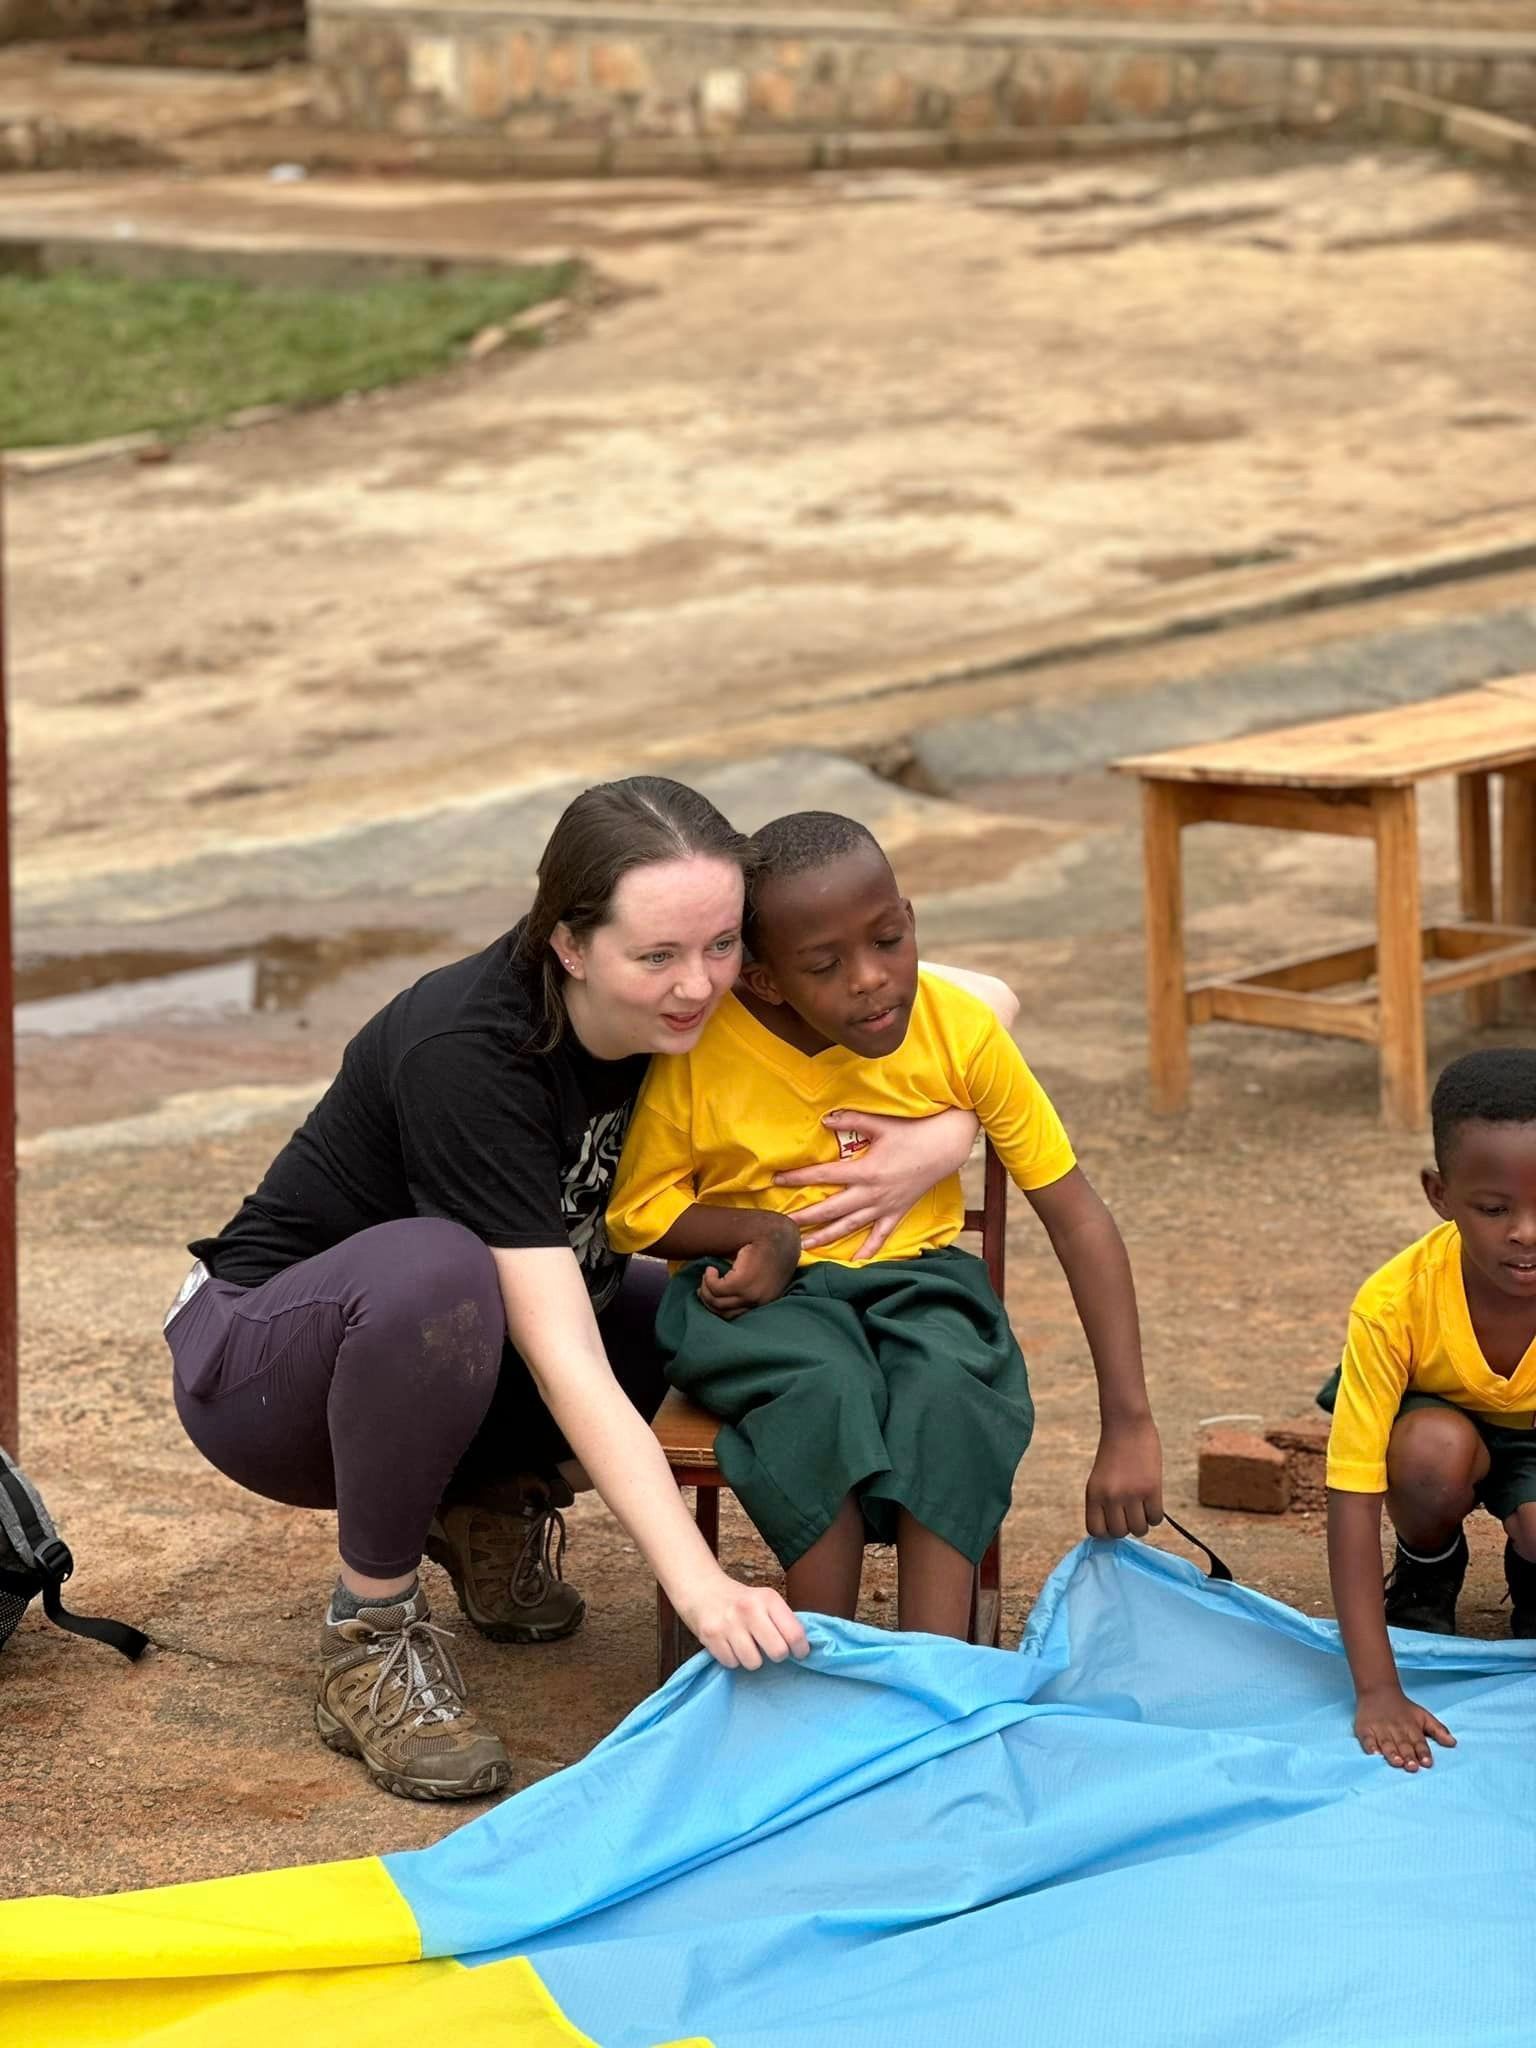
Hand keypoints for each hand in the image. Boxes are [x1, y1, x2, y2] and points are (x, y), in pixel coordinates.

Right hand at [678, 1572, 809, 1669]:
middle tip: (771, 1649)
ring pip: (754, 1663)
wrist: (702, 1590)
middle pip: (778, 1652)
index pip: (794, 1633)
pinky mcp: (710, 1637)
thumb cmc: (741, 1601)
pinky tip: (731, 1645)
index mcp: (768, 1599)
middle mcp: (749, 1610)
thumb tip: (803, 1648)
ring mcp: (728, 1624)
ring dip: (753, 1659)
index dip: (801, 1649)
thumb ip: (782, 1620)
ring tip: (747, 1646)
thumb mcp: (765, 1600)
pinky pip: (732, 1664)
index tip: (799, 1653)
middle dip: (777, 1655)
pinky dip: (734, 1659)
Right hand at [698, 1218, 799, 1319]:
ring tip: (709, 1275)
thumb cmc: (768, 1251)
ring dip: (706, 1289)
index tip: (708, 1295)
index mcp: (764, 1303)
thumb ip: (746, 1289)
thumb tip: (720, 1296)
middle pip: (723, 1312)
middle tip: (702, 1286)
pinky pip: (716, 1288)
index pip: (734, 1316)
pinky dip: (709, 1279)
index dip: (717, 1307)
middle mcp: (758, 1302)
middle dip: (708, 1300)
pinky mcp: (743, 1282)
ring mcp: (751, 1294)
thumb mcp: (759, 1275)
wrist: (776, 1234)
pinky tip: (711, 1269)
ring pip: (717, 1301)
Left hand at [772, 1108, 979, 1258]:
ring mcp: (884, 1206)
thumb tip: (823, 1119)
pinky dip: (868, 1250)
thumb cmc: (913, 1131)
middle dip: (805, 1218)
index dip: (798, 1177)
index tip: (777, 1179)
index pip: (823, 1175)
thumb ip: (851, 1120)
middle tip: (782, 1225)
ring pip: (850, 1227)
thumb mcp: (881, 1123)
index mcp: (864, 1170)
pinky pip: (880, 1236)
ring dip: (826, 1238)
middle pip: (831, 1209)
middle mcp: (871, 1193)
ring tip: (804, 1247)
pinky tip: (853, 1261)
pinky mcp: (897, 1213)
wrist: (946, 1147)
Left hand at [1084, 1417, 1163, 1538]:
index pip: (1096, 1531)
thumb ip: (1103, 1503)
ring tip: (1143, 1508)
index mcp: (1093, 1494)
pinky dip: (1155, 1516)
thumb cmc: (1114, 1453)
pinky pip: (1156, 1518)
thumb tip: (1114, 1531)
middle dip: (1127, 1527)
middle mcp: (1110, 1497)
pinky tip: (1153, 1503)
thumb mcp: (1100, 1480)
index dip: (1107, 1531)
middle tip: (1131, 1513)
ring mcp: (1131, 1494)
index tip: (1115, 1522)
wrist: (1127, 1426)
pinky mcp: (1151, 1489)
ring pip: (1139, 1529)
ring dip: (1143, 1523)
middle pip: (1119, 1533)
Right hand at [1354, 1684, 1455, 1770]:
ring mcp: (1379, 1729)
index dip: (1423, 1752)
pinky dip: (1370, 1746)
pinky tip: (1374, 1754)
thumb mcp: (1423, 1716)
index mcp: (1412, 1727)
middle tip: (1412, 1766)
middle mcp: (1396, 1728)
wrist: (1377, 1690)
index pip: (1419, 1742)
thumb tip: (1454, 1743)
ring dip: (1391, 1753)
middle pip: (1403, 1744)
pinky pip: (1367, 1739)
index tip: (1427, 1763)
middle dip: (1408, 1756)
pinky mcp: (1365, 1729)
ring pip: (1386, 1743)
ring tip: (1397, 1762)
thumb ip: (1438, 1730)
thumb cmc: (1403, 1709)